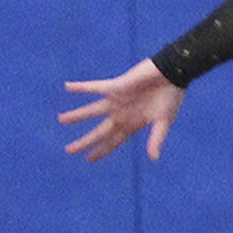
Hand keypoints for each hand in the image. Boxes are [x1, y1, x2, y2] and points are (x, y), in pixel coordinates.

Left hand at [58, 59, 184, 161]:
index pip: (113, 141)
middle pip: (99, 131)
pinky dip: (81, 87)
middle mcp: (121, 114)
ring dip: (77, 115)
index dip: (102, 150)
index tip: (89, 159)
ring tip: (61, 119)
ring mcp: (117, 101)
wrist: (172, 73)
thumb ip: (157, 138)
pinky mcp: (116, 86)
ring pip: (92, 110)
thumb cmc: (171, 98)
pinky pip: (94, 87)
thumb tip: (154, 158)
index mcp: (132, 124)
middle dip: (85, 141)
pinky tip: (67, 86)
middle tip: (69, 150)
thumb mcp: (164, 121)